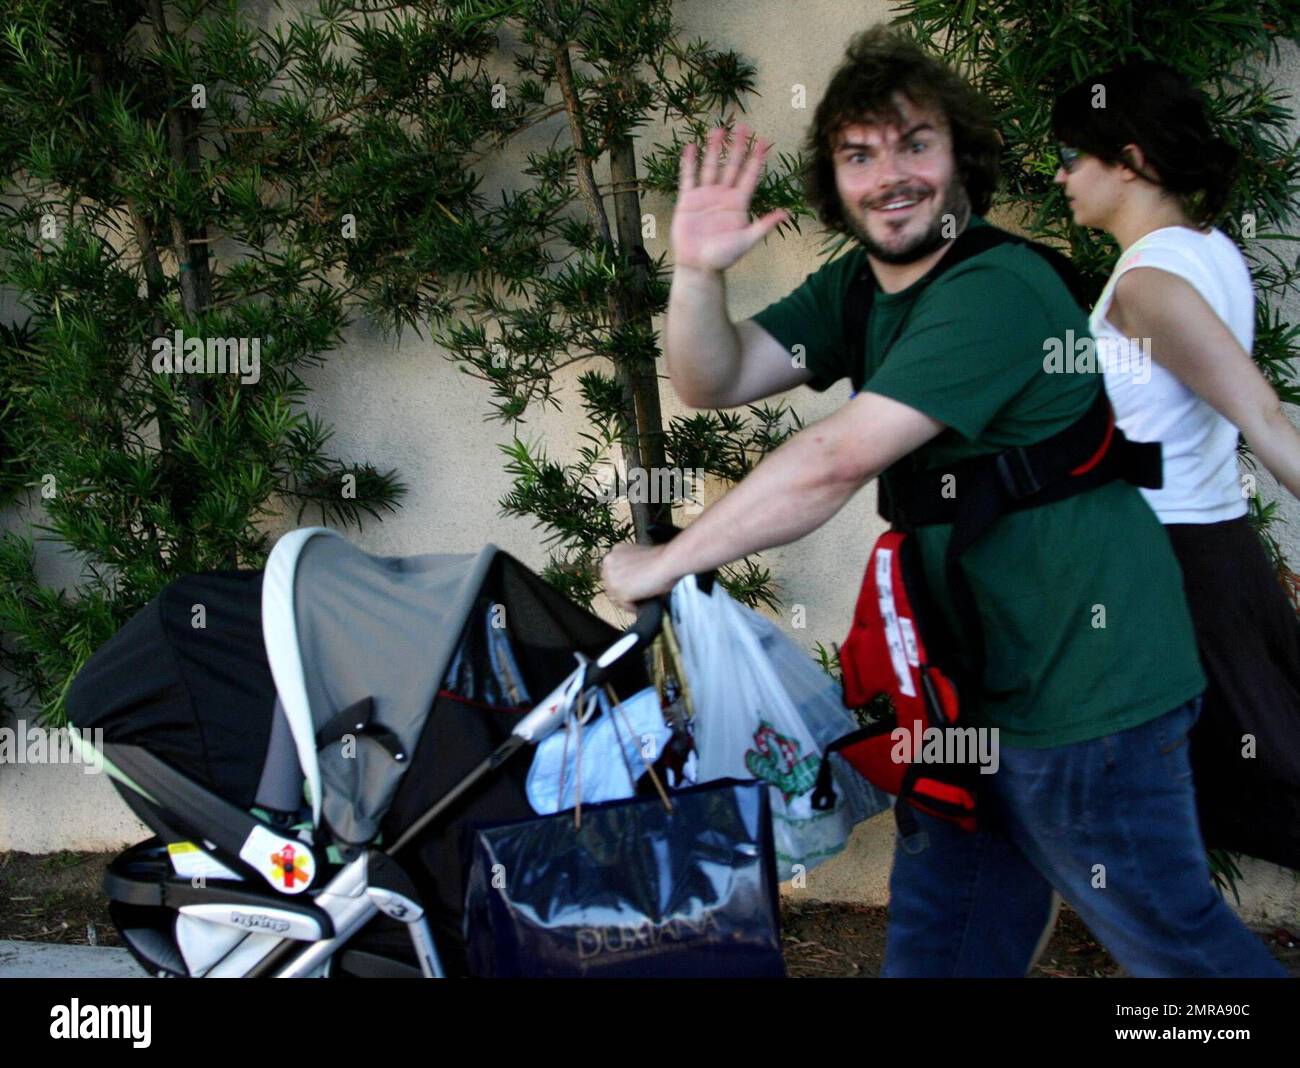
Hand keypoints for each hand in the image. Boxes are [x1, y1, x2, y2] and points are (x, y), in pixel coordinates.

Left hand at [600, 543, 674, 612]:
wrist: (668, 562)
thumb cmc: (662, 559)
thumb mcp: (639, 556)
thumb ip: (629, 565)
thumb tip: (630, 578)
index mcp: (615, 551)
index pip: (612, 573)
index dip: (623, 582)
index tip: (632, 585)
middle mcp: (609, 563)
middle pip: (611, 586)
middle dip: (624, 591)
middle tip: (639, 593)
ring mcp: (612, 578)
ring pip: (616, 597)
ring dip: (629, 599)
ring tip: (643, 595)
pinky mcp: (619, 592)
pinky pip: (625, 606)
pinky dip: (635, 606)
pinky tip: (645, 599)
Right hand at [672, 122, 789, 272]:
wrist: (698, 266)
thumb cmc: (723, 257)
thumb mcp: (747, 241)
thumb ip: (764, 225)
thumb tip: (786, 214)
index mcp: (739, 203)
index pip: (750, 175)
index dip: (757, 158)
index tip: (763, 141)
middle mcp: (723, 195)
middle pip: (732, 165)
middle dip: (737, 146)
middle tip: (743, 126)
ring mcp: (705, 196)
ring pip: (711, 167)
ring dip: (714, 149)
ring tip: (718, 130)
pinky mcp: (687, 200)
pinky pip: (688, 178)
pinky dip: (689, 163)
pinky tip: (691, 147)